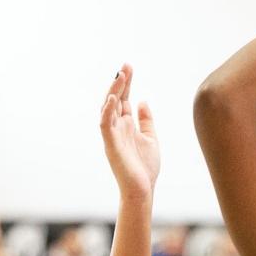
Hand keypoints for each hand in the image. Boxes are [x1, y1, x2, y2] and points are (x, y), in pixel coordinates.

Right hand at [99, 65, 159, 199]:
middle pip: (115, 100)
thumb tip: (143, 101)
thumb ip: (146, 120)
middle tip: (125, 67)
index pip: (124, 99)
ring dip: (113, 92)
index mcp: (127, 125)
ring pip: (108, 108)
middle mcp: (117, 127)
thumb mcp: (150, 138)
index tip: (129, 68)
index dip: (126, 84)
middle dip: (120, 83)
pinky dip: (107, 111)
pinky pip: (105, 124)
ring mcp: (112, 134)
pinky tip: (113, 99)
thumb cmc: (145, 167)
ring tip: (120, 77)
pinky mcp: (110, 144)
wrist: (143, 189)